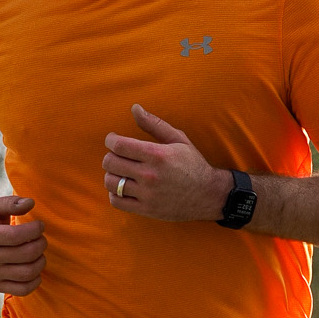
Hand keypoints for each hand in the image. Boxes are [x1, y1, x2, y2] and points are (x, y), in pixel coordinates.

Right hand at [0, 194, 45, 295]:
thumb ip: (10, 203)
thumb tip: (31, 203)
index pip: (17, 235)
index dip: (35, 229)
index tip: (39, 225)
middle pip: (26, 254)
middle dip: (41, 244)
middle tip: (40, 239)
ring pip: (28, 272)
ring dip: (41, 261)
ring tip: (38, 253)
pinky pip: (23, 290)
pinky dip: (35, 280)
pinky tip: (34, 269)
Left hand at [103, 106, 228, 221]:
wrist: (208, 195)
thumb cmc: (192, 164)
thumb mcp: (178, 139)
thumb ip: (154, 124)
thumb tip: (134, 108)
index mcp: (157, 155)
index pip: (119, 146)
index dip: (110, 140)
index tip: (112, 140)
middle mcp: (150, 175)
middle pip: (110, 163)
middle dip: (110, 156)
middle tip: (117, 156)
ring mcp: (147, 194)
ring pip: (111, 182)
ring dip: (111, 174)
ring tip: (120, 171)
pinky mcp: (146, 209)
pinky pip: (116, 201)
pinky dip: (114, 193)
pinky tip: (122, 187)